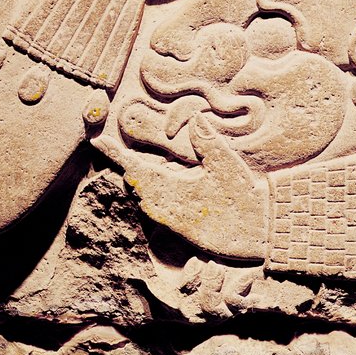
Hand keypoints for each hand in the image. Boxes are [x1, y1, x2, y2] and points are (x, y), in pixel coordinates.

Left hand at [94, 117, 266, 260]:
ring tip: (135, 163)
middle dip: (127, 165)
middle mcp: (167, 209)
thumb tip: (195, 118)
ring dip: (141, 179)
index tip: (97, 142)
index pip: (136, 169)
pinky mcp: (182, 230)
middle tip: (114, 148)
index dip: (116, 154)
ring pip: (145, 197)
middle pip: (136, 183)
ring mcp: (173, 221)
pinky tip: (161, 183)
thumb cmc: (243, 200)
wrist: (257, 236)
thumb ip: (208, 143)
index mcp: (172, 192)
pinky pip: (157, 209)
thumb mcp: (228, 166)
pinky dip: (153, 193)